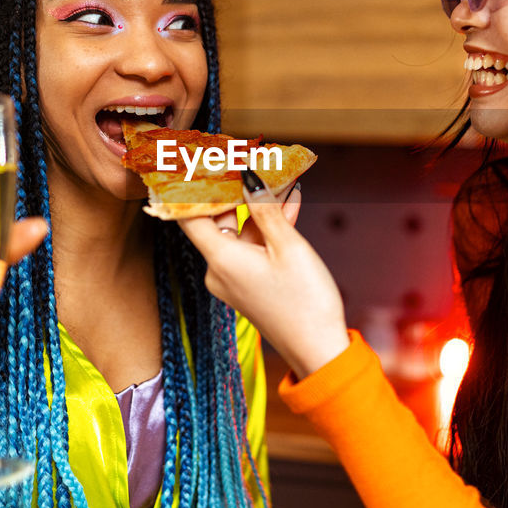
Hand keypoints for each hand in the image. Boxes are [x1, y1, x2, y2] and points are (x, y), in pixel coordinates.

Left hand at [180, 176, 349, 377]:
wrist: (320, 349)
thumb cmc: (306, 301)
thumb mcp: (288, 247)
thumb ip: (264, 208)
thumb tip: (246, 177)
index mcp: (221, 259)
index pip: (187, 215)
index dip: (187, 186)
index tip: (193, 161)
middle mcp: (220, 270)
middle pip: (216, 218)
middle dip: (234, 188)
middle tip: (248, 158)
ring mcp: (235, 279)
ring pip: (240, 230)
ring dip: (259, 205)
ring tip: (281, 175)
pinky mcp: (250, 285)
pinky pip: (252, 247)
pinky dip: (267, 227)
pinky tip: (290, 203)